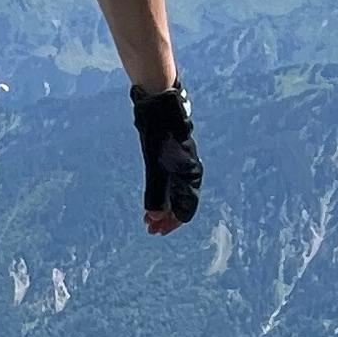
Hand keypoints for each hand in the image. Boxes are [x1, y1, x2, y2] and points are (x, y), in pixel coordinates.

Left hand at [132, 82, 201, 232]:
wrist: (160, 106)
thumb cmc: (160, 132)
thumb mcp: (155, 163)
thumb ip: (156, 189)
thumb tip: (155, 216)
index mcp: (190, 174)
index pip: (186, 207)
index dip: (171, 221)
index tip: (157, 230)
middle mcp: (188, 172)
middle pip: (180, 203)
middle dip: (166, 218)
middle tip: (150, 229)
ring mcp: (180, 166)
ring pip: (174, 194)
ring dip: (162, 208)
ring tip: (148, 219)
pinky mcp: (171, 159)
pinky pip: (169, 184)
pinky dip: (161, 195)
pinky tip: (152, 200)